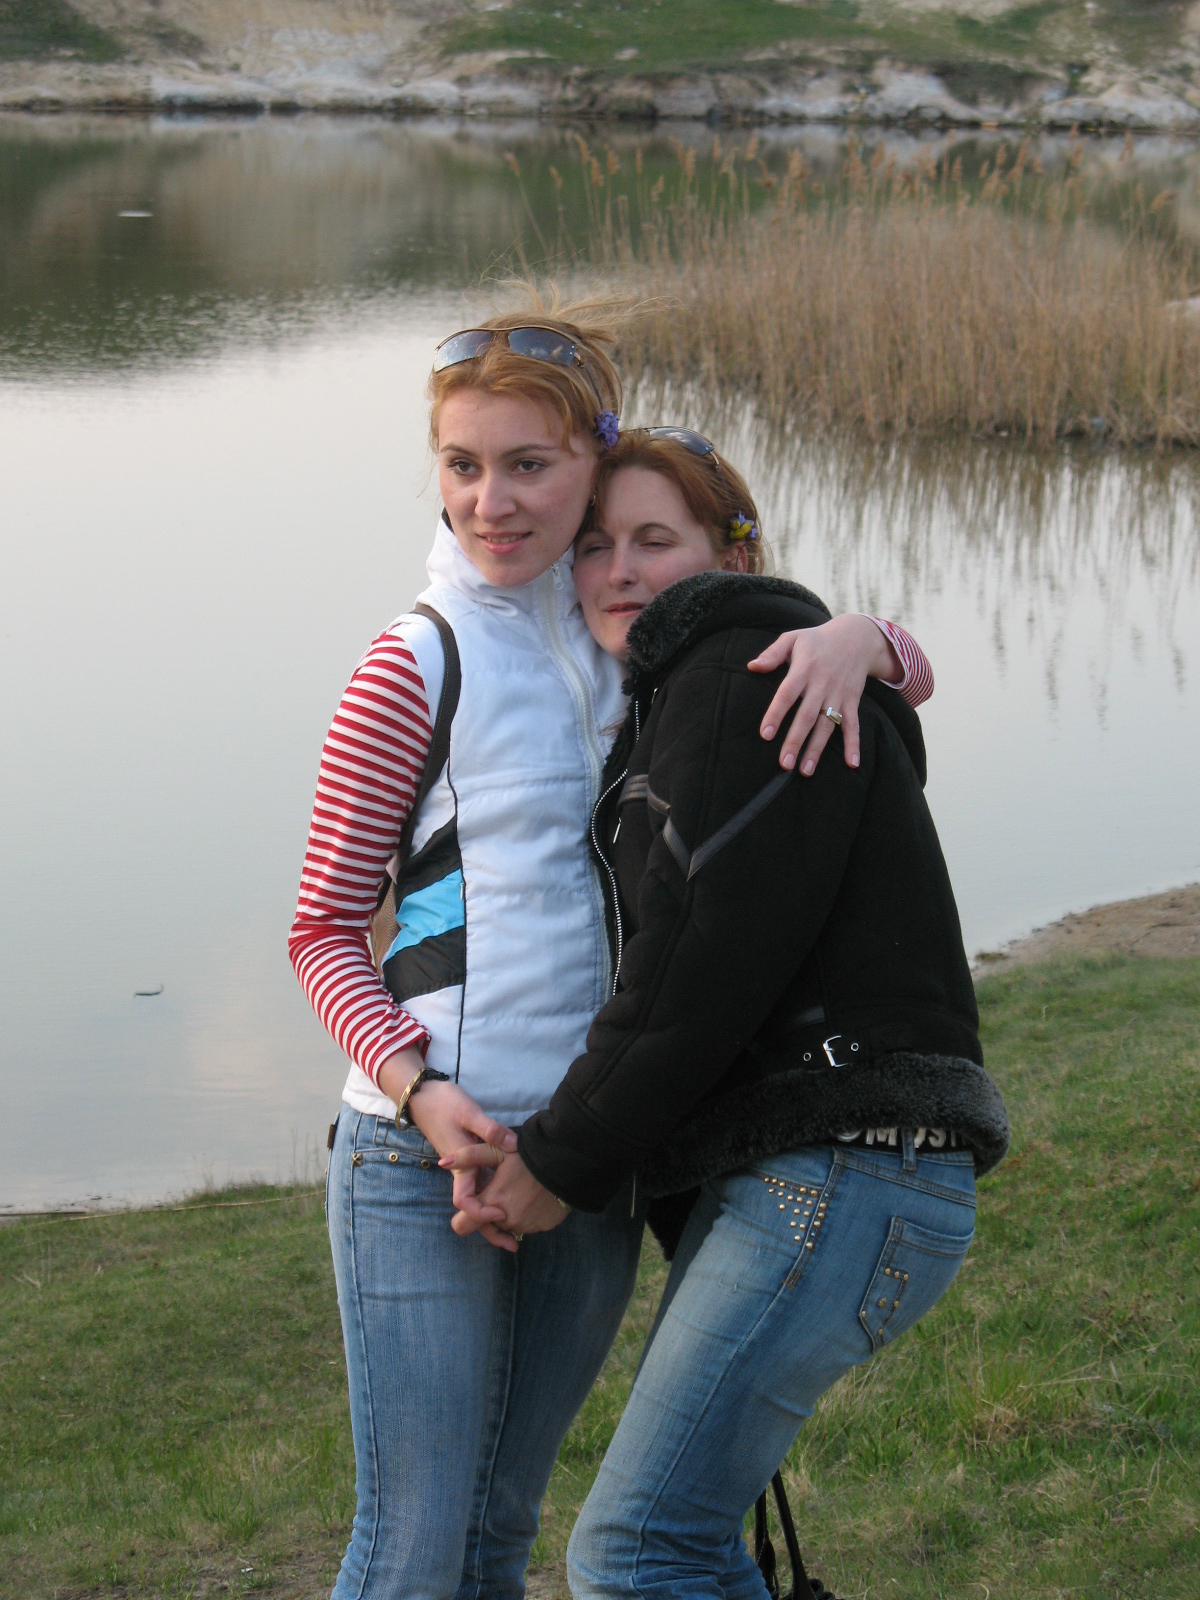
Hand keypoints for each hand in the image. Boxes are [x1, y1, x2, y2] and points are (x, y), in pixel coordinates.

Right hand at [377, 1050, 518, 1249]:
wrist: (422, 1095)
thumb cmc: (443, 1103)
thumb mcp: (468, 1112)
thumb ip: (489, 1129)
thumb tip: (513, 1145)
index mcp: (459, 1165)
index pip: (465, 1202)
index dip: (482, 1212)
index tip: (501, 1214)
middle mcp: (461, 1171)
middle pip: (474, 1209)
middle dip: (491, 1229)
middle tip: (514, 1245)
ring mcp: (465, 1167)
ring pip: (479, 1199)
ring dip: (495, 1217)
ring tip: (518, 1232)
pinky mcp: (469, 1160)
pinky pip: (482, 1186)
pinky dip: (494, 1197)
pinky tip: (511, 1200)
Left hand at [441, 1147, 568, 1245]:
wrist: (567, 1165)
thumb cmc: (530, 1157)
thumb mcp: (498, 1152)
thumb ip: (468, 1157)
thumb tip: (442, 1163)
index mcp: (491, 1203)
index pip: (462, 1226)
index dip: (465, 1214)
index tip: (478, 1198)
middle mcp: (506, 1221)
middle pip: (487, 1226)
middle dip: (489, 1213)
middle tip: (503, 1189)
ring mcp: (525, 1226)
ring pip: (507, 1227)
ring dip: (508, 1213)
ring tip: (520, 1189)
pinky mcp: (541, 1228)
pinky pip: (526, 1225)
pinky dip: (526, 1214)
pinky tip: (533, 1196)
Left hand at [748, 614, 900, 775]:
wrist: (857, 637)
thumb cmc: (816, 640)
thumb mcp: (793, 638)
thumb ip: (772, 653)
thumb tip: (752, 666)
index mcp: (804, 668)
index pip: (787, 694)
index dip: (776, 713)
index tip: (766, 734)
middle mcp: (822, 684)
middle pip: (807, 716)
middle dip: (796, 741)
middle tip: (784, 764)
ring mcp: (839, 694)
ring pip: (827, 725)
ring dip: (817, 749)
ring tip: (805, 770)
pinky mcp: (852, 701)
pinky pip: (854, 725)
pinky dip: (854, 744)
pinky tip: (852, 764)